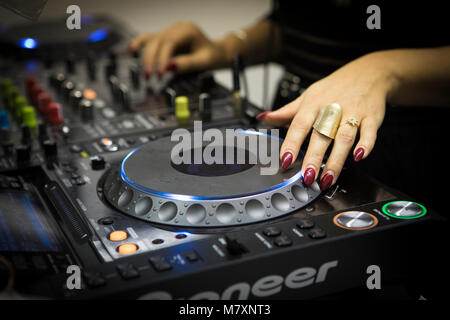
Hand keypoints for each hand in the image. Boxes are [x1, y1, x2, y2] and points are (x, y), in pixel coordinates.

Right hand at [128, 21, 226, 77]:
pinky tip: (130, 50)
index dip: (162, 58)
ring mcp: (169, 31)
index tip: (160, 74)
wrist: (215, 52)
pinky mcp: (165, 37)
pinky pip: (150, 39)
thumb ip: (187, 64)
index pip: (169, 43)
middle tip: (149, 77)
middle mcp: (176, 28)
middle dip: (151, 60)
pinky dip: (140, 44)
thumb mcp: (204, 62)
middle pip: (157, 41)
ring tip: (144, 73)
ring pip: (151, 41)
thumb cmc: (211, 56)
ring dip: (145, 56)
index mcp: (187, 30)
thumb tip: (169, 67)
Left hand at [258, 53, 395, 189]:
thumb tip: (263, 119)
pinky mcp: (372, 117)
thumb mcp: (307, 97)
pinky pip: (369, 132)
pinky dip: (366, 145)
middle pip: (322, 135)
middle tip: (307, 177)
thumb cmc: (334, 88)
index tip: (285, 160)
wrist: (368, 73)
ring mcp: (353, 112)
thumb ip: (286, 112)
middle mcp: (332, 108)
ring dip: (336, 159)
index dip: (291, 143)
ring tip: (328, 178)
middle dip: (313, 157)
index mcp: (313, 104)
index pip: (299, 125)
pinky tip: (359, 157)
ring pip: (344, 137)